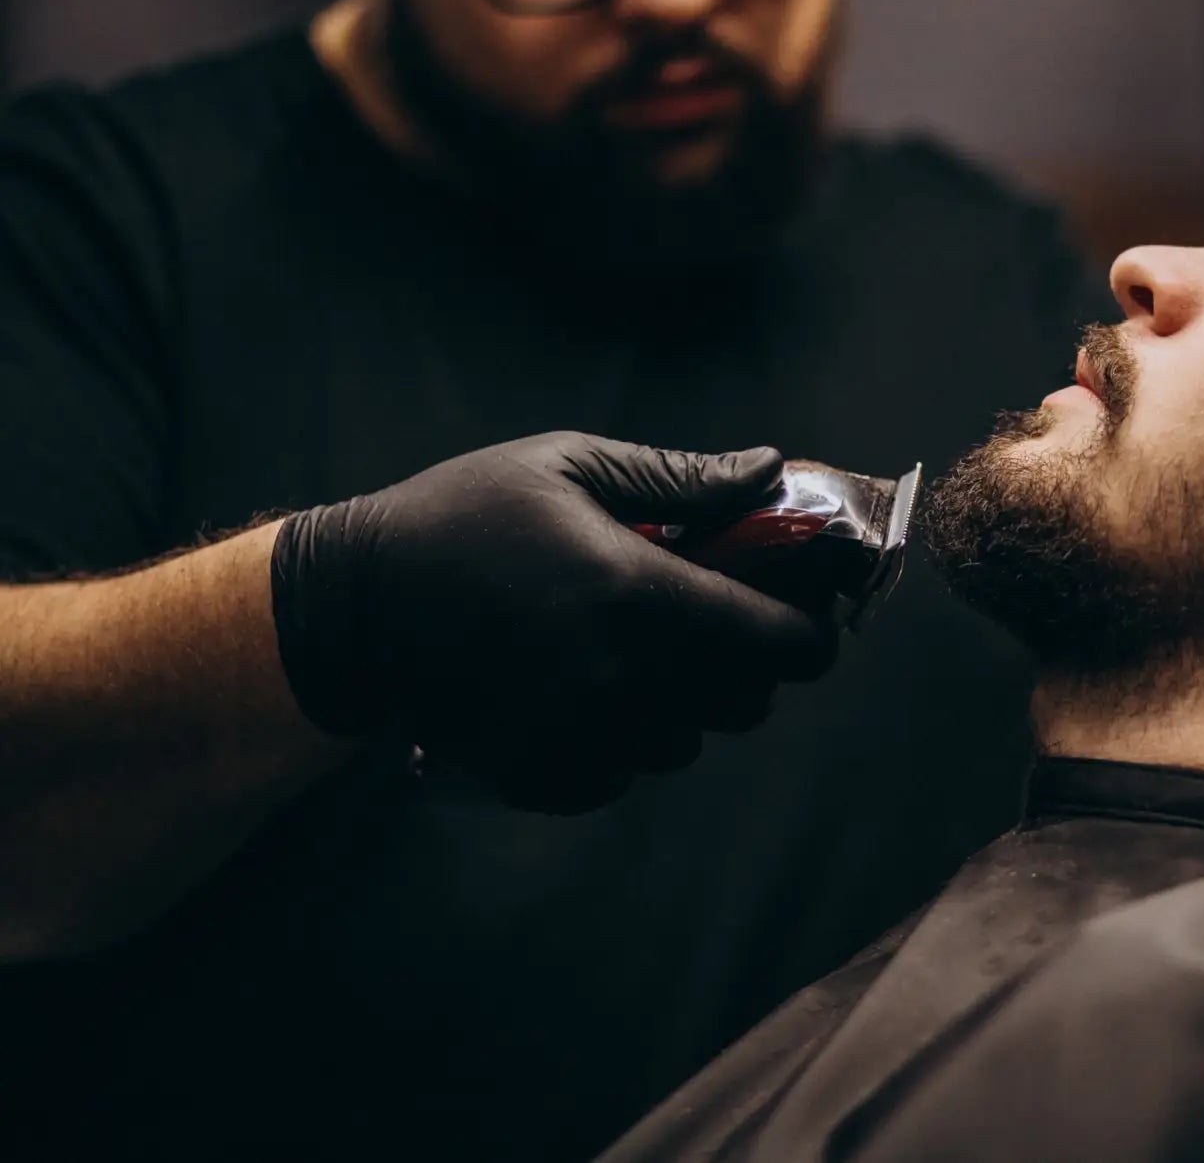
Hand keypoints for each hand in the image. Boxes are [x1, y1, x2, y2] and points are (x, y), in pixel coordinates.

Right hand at [268, 432, 837, 811]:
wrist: (353, 604)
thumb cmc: (465, 515)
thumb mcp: (572, 466)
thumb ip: (683, 478)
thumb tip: (772, 468)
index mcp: (639, 594)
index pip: (777, 643)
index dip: (810, 633)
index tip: (806, 617)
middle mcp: (620, 678)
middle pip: (746, 704)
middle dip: (748, 666)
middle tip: (718, 625)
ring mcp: (578, 735)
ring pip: (686, 744)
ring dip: (683, 705)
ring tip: (639, 654)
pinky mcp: (539, 774)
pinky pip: (621, 776)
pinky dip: (622, 743)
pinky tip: (587, 693)